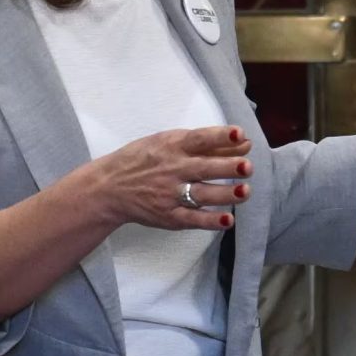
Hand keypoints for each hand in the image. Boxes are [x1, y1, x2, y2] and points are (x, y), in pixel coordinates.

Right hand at [84, 125, 253, 231]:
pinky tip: (228, 220)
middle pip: (204, 168)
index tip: (240, 135)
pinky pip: (192, 220)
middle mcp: (172, 169)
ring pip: (202, 194)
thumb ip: (207, 143)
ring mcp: (170, 194)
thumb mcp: (168, 142)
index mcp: (172, 146)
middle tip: (247, 167)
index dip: (219, 137)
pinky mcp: (169, 216)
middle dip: (227, 167)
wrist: (108, 187)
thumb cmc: (144, 159)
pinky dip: (210, 221)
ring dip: (225, 194)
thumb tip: (244, 142)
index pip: (199, 139)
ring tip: (245, 190)